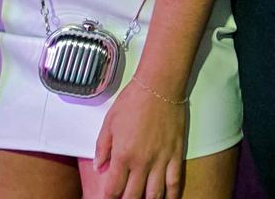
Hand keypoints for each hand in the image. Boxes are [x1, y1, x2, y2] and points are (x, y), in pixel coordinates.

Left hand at [89, 80, 187, 198]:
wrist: (159, 86)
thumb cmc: (132, 101)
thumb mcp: (109, 122)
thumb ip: (102, 147)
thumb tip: (99, 167)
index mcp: (122, 155)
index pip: (113, 189)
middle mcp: (141, 162)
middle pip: (133, 196)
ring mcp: (160, 160)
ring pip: (154, 194)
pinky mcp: (175, 154)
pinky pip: (175, 182)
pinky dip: (172, 195)